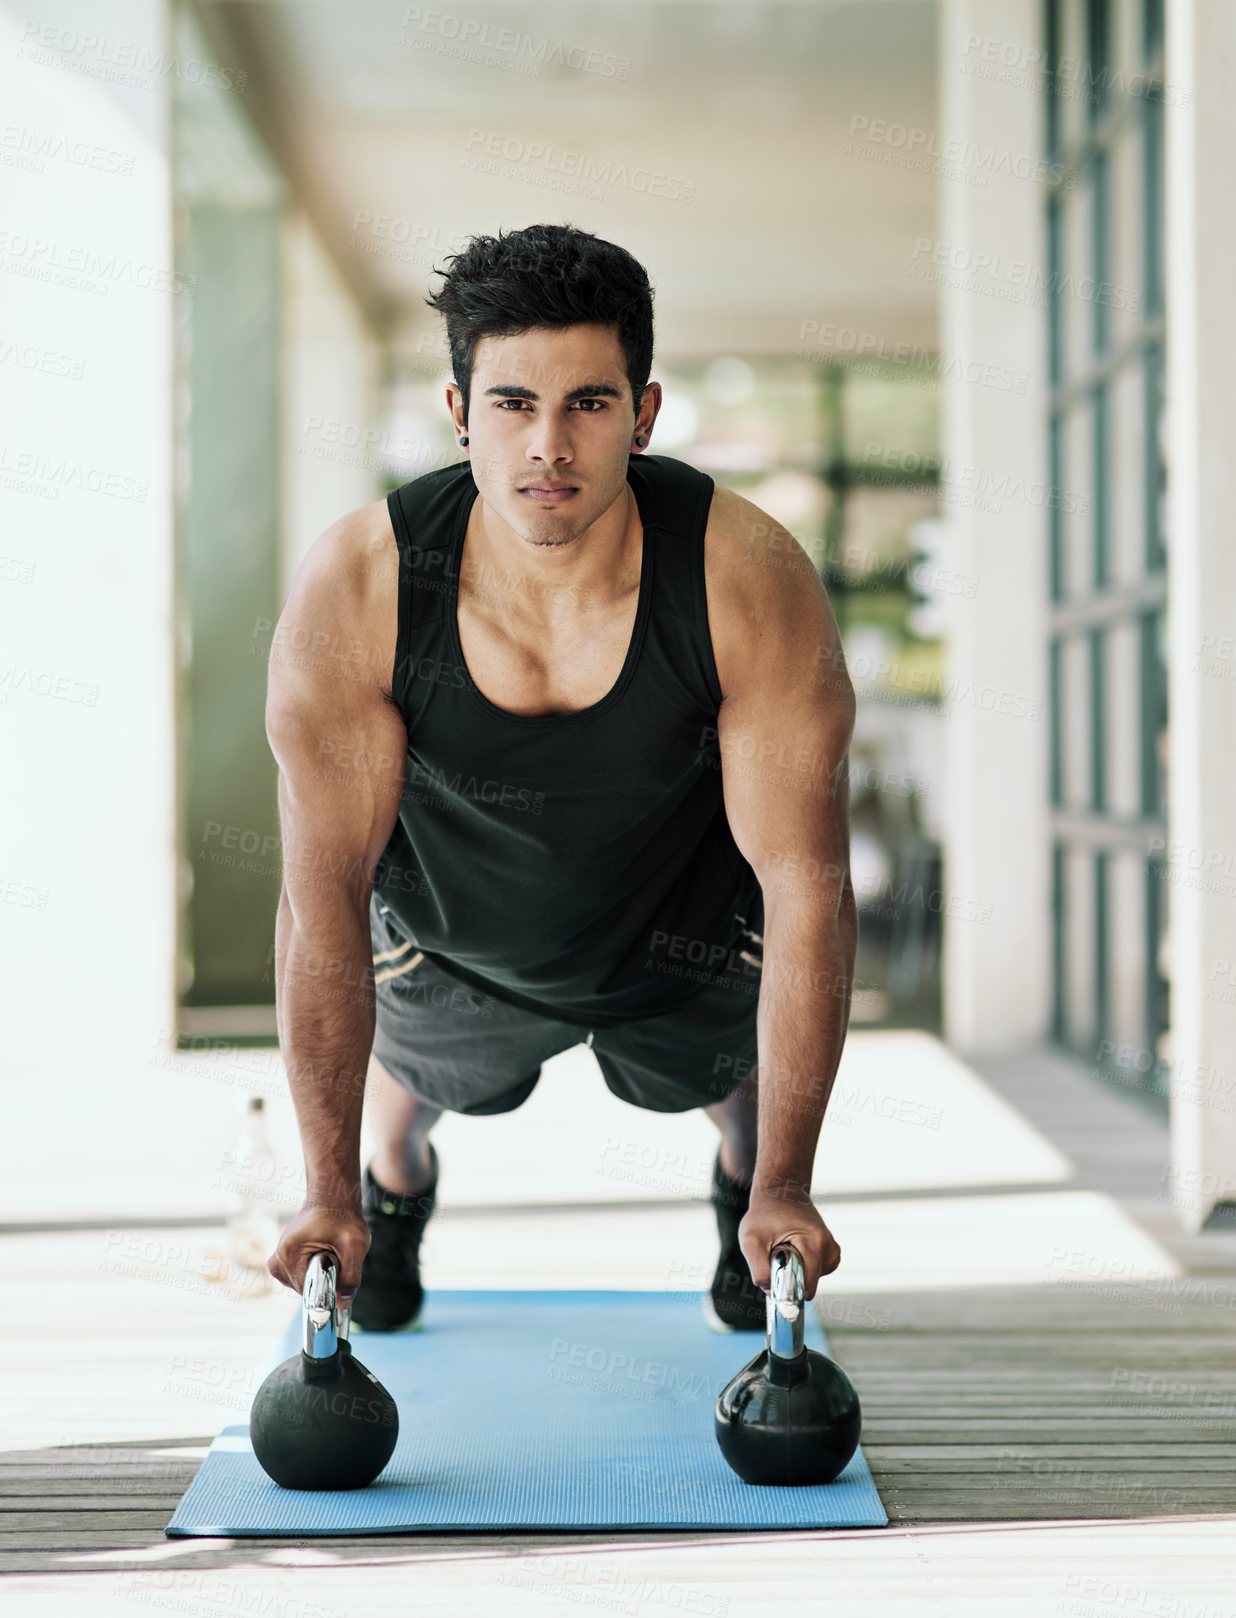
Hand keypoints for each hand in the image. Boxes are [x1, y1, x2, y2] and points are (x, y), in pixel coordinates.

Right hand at [267, 1201, 370, 1306]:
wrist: (333, 1196)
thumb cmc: (343, 1216)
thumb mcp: (355, 1244)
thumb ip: (351, 1276)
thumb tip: (342, 1304)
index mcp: (289, 1253)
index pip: (307, 1291)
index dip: (327, 1288)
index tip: (339, 1274)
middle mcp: (278, 1257)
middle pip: (304, 1289)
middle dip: (323, 1280)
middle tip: (336, 1256)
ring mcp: (279, 1258)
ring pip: (303, 1284)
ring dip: (320, 1275)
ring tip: (330, 1252)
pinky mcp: (285, 1258)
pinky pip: (300, 1276)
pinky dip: (314, 1270)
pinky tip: (323, 1253)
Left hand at [738, 1179, 840, 1299]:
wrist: (779, 1192)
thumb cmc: (764, 1214)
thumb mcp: (751, 1240)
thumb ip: (759, 1270)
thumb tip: (772, 1292)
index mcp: (816, 1244)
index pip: (807, 1287)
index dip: (788, 1289)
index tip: (774, 1276)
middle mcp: (829, 1248)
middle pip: (809, 1285)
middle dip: (790, 1278)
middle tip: (775, 1255)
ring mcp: (832, 1249)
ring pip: (812, 1280)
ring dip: (796, 1271)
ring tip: (783, 1248)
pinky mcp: (830, 1251)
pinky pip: (815, 1272)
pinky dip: (802, 1266)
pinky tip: (792, 1249)